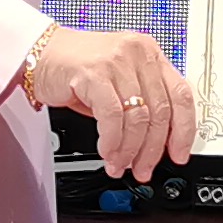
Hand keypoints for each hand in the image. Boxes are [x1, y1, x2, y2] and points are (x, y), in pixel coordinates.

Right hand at [28, 23, 194, 182]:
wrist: (38, 53)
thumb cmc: (75, 68)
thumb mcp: (117, 81)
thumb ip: (139, 103)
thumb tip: (154, 143)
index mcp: (149, 53)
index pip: (181, 95)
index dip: (184, 130)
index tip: (179, 154)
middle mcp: (138, 53)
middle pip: (160, 111)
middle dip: (152, 149)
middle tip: (143, 168)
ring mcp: (117, 61)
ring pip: (138, 118)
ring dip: (129, 150)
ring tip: (119, 164)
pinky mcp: (95, 73)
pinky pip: (113, 117)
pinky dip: (111, 141)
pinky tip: (106, 151)